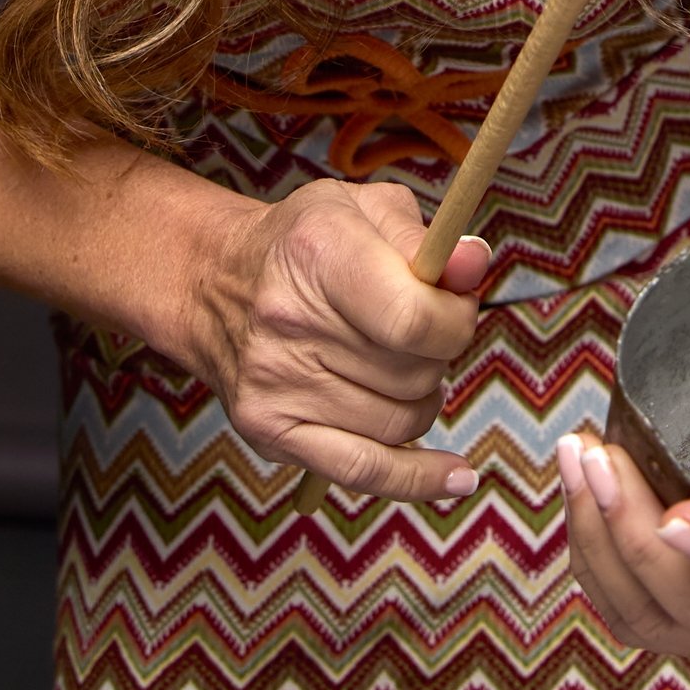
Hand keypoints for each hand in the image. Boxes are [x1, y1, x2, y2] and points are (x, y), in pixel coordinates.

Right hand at [178, 177, 491, 503]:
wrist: (214, 282)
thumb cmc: (306, 243)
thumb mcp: (366, 210)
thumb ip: (429, 239)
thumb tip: (476, 264)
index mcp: (319, 253)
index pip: (414, 319)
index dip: (456, 322)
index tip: (457, 308)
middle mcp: (290, 321)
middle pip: (413, 375)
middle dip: (438, 356)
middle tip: (421, 332)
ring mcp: (275, 384)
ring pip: (400, 423)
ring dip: (422, 400)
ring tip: (401, 366)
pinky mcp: (268, 431)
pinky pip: (363, 472)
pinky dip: (417, 478)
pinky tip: (455, 478)